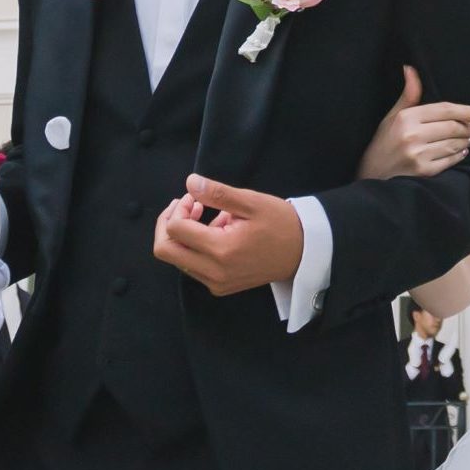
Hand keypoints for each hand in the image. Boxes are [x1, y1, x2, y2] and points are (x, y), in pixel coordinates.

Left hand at [154, 177, 305, 296]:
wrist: (304, 253)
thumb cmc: (281, 223)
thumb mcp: (251, 202)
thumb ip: (217, 194)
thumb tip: (189, 183)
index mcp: (221, 250)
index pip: (175, 230)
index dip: (178, 208)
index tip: (195, 197)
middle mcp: (214, 272)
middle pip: (165, 250)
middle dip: (168, 224)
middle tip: (187, 205)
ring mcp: (216, 283)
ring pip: (177, 259)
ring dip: (182, 236)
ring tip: (207, 216)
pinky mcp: (220, 287)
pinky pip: (192, 267)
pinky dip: (194, 248)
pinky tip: (215, 233)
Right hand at [358, 67, 469, 181]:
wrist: (370, 178)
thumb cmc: (382, 144)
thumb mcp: (391, 117)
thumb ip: (408, 95)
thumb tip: (410, 68)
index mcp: (406, 118)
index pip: (444, 110)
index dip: (465, 110)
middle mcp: (412, 135)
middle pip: (452, 126)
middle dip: (468, 126)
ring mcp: (418, 155)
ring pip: (453, 143)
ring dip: (465, 140)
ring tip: (469, 138)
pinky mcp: (423, 172)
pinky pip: (449, 160)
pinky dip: (459, 155)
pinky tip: (462, 151)